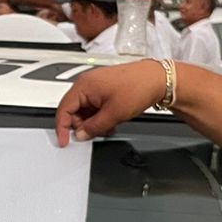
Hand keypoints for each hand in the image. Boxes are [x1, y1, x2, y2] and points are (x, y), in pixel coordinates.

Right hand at [53, 60, 168, 146]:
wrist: (158, 79)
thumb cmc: (138, 87)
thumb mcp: (113, 114)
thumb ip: (93, 127)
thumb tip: (81, 134)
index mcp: (84, 85)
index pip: (63, 109)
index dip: (62, 128)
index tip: (65, 141)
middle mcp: (87, 83)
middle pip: (74, 111)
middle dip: (83, 126)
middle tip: (96, 133)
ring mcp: (96, 85)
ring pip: (85, 110)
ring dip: (94, 122)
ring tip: (109, 126)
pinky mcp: (104, 89)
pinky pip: (95, 106)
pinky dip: (100, 116)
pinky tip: (111, 121)